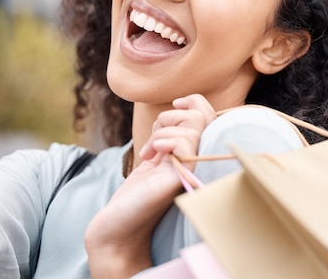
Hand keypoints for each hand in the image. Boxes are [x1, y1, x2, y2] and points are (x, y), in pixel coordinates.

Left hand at [85, 94, 215, 277]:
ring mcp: (195, 170)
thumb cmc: (136, 193)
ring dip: (162, 131)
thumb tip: (184, 104)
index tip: (176, 104)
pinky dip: (164, 140)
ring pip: (193, 126)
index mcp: (197, 155)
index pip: (210, 115)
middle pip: (203, 116)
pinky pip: (185, 143)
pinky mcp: (184, 178)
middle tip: (154, 137)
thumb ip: (172, 133)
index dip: (195, 102)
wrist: (117, 226)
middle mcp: (201, 162)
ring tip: (149, 152)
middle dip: (172, 116)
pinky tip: (151, 156)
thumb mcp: (157, 155)